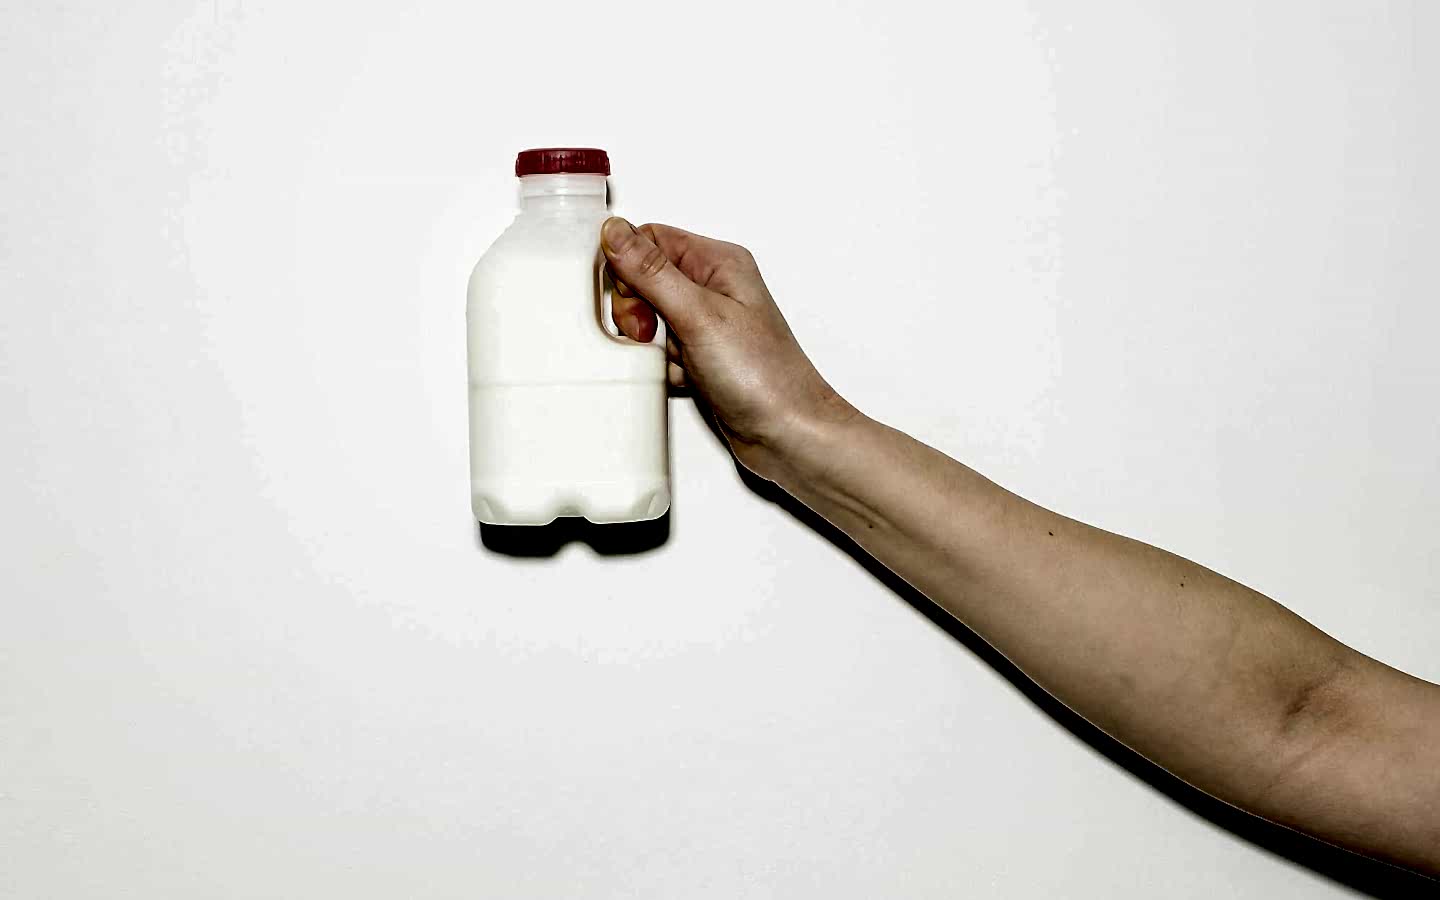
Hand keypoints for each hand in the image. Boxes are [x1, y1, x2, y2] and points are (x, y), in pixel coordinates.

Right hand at [601, 217, 853, 479]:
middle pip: (643, 281)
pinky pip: (659, 353)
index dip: (629, 267)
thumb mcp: (698, 314)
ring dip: (650, 344)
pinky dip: (662, 368)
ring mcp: (707, 326)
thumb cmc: (765, 376)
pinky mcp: (701, 358)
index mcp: (719, 263)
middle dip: (637, 311)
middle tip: (650, 332)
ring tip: (675, 359)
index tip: (631, 298)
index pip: (651, 240)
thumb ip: (651, 271)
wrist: (788, 434)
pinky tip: (685, 378)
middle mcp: (714, 289)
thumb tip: (615, 231)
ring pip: (648, 320)